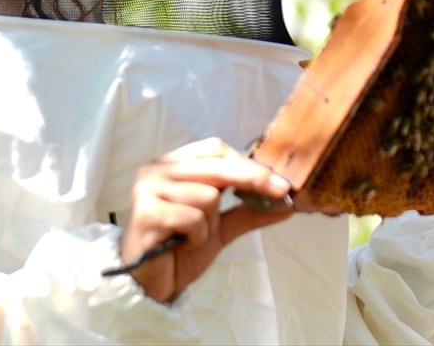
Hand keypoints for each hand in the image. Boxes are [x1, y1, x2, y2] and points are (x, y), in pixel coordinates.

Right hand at [121, 138, 293, 302]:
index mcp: (173, 165)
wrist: (150, 285)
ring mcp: (148, 189)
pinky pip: (193, 217)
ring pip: (208, 195)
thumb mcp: (220, 228)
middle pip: (216, 165)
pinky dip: (196, 236)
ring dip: (210, 224)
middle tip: (283, 191)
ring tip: (191, 237)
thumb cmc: (179, 251)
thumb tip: (286, 203)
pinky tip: (180, 244)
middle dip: (253, 179)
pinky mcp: (147, 212)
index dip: (247, 162)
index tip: (278, 180)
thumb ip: (248, 212)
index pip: (215, 149)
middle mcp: (157, 169)